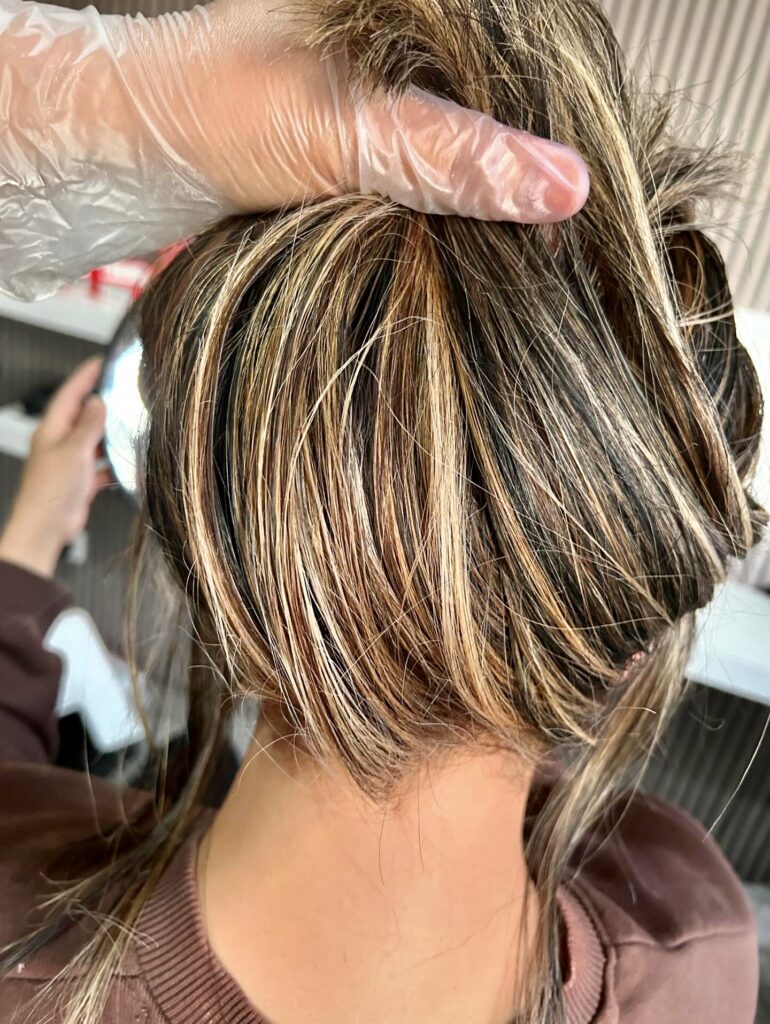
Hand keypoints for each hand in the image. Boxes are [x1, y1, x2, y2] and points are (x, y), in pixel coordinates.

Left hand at [0, 359, 109, 578]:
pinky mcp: (80, 480)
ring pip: (94, 441)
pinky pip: (100, 465)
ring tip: (130, 426)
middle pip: (83, 416)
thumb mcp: (74, 450)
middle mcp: (60, 443)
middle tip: (121, 391)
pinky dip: (113, 463)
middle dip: (101, 404)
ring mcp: (70, 462)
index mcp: (52, 430)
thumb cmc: (51, 491)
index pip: (69, 394)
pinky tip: (126, 463)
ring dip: (110, 436)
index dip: (84, 377)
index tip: (99, 362)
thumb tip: (97, 403)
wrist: (46, 528)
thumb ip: (88, 426)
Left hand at [122, 0, 589, 221]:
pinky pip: (429, 161)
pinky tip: (466, 223)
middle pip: (501, 92)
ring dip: (489, 182)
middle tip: (560, 219)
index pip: (520, 49)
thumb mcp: (341, 132)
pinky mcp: (360, 126)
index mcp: (406, 2)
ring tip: (526, 227)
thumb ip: (452, 156)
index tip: (588, 183)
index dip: (561, 110)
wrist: (127, 155)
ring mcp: (380, 79)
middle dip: (525, 155)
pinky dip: (448, 197)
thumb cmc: (205, 110)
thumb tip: (562, 184)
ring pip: (467, 131)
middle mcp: (399, 29)